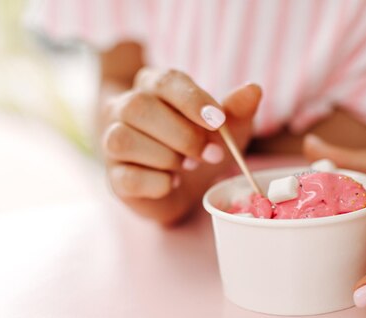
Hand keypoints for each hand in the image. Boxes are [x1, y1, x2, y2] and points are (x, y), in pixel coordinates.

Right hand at [100, 68, 260, 222]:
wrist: (184, 189)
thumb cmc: (201, 147)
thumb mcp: (225, 128)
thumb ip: (237, 109)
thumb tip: (252, 89)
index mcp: (152, 86)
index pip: (164, 81)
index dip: (192, 100)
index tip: (218, 121)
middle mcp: (123, 109)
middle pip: (138, 107)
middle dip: (182, 134)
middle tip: (210, 154)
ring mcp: (112, 143)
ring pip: (122, 140)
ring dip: (166, 157)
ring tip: (187, 167)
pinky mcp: (114, 178)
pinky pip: (126, 177)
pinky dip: (157, 183)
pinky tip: (172, 182)